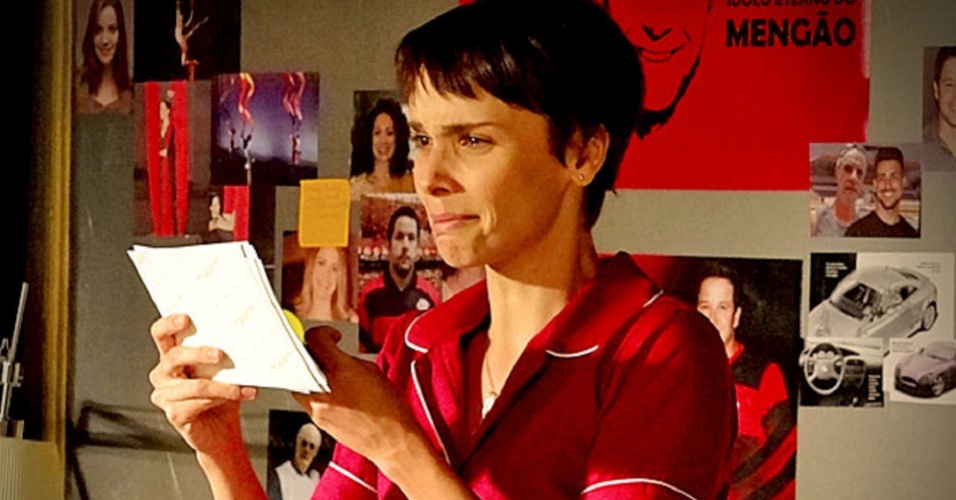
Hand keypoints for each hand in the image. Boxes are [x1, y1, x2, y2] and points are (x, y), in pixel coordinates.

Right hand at [148, 314, 256, 455]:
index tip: (185, 318)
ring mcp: (165, 395)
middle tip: (220, 354)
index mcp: (173, 357)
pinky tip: (238, 396)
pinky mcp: (174, 414)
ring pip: (195, 384)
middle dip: (198, 353)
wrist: (222, 432)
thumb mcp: (224, 371)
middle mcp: (164, 374)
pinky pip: (198, 403)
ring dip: (222, 385)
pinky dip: (222, 398)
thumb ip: (223, 355)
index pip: (161, 334)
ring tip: (242, 386)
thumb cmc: (221, 397)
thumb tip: (244, 339)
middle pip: (174, 356)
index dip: (169, 324)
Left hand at [292, 326, 428, 468]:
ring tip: (331, 375)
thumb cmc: (389, 409)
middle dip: (313, 353)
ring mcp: (317, 407)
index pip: (314, 340)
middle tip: (327, 353)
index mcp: (340, 370)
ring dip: (312, 374)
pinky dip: (317, 392)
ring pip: (300, 381)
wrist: (392, 440)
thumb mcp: (372, 371)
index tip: (332, 337)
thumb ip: (348, 360)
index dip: (323, 333)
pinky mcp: (318, 421)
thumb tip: (335, 355)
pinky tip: (335, 393)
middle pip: (301, 360)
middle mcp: (323, 389)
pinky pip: (308, 399)